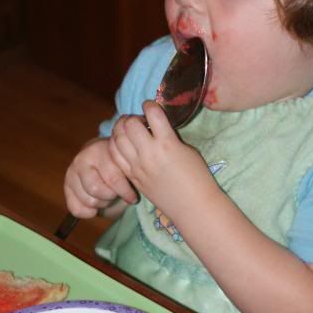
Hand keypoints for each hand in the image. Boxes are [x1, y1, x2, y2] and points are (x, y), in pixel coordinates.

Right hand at [63, 137, 137, 218]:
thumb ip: (129, 176)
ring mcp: (72, 171)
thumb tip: (132, 196)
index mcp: (101, 150)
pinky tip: (95, 208)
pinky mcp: (66, 185)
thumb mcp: (126, 166)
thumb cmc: (119, 166)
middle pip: (96, 190)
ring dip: (101, 204)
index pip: (112, 178)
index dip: (125, 192)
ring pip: (88, 200)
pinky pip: (76, 209)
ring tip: (107, 198)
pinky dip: (88, 213)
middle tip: (116, 194)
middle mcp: (82, 158)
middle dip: (110, 197)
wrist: (101, 158)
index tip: (133, 198)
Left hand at [109, 101, 211, 217]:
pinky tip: (124, 143)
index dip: (151, 105)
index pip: (152, 113)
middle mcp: (149, 153)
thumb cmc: (197, 177)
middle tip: (139, 120)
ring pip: (117, 138)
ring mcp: (138, 166)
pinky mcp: (132, 177)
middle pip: (129, 124)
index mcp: (168, 144)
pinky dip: (116, 144)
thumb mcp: (187, 149)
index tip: (151, 106)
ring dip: (121, 129)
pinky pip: (115, 156)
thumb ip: (169, 136)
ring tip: (129, 129)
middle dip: (132, 117)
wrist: (193, 206)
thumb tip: (155, 127)